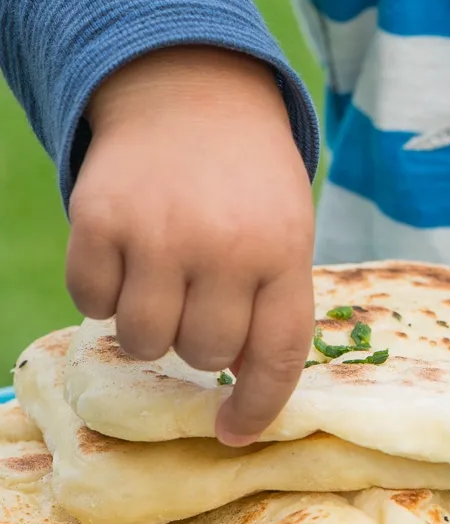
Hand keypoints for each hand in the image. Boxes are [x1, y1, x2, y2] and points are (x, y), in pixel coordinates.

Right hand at [67, 46, 315, 444]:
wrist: (190, 90)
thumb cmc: (246, 181)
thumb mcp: (285, 232)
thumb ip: (272, 305)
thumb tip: (240, 386)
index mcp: (283, 251)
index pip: (276, 356)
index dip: (258, 407)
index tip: (236, 433)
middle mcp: (223, 245)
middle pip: (202, 355)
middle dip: (200, 341)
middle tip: (199, 296)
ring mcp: (157, 231)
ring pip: (144, 342)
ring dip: (150, 325)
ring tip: (163, 278)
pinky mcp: (98, 218)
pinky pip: (90, 302)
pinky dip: (104, 292)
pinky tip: (126, 253)